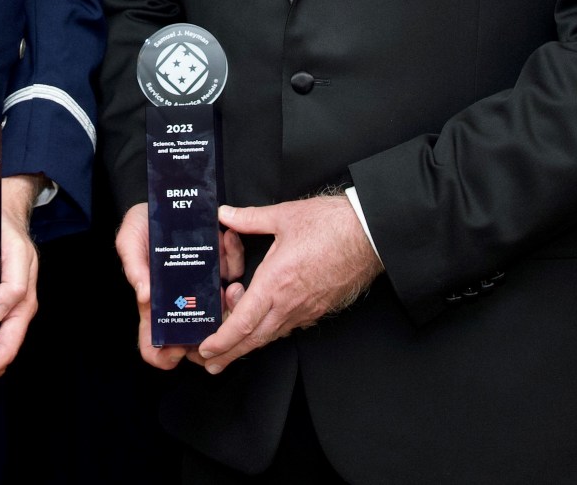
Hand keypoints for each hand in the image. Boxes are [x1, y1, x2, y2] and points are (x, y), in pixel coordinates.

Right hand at [116, 203, 251, 368]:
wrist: (163, 197)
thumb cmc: (141, 225)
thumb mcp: (130, 241)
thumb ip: (134, 266)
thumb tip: (145, 295)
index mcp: (156, 302)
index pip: (154, 344)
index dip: (163, 355)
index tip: (176, 348)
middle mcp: (182, 298)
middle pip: (197, 333)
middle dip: (213, 329)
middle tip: (219, 304)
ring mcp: (202, 282)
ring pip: (222, 305)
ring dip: (231, 295)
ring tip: (228, 277)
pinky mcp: (218, 263)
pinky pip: (233, 269)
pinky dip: (235, 257)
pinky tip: (228, 240)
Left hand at [193, 195, 381, 374]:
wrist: (370, 235)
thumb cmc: (332, 225)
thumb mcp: (284, 216)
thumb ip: (250, 218)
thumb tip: (226, 214)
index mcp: (275, 283)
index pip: (243, 322)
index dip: (222, 339)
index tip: (206, 349)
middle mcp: (289, 303)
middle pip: (254, 338)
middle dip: (229, 353)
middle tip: (209, 363)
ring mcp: (306, 309)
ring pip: (272, 335)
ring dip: (249, 344)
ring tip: (230, 350)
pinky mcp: (319, 308)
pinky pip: (288, 327)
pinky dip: (270, 332)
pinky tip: (263, 328)